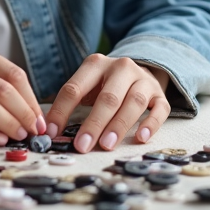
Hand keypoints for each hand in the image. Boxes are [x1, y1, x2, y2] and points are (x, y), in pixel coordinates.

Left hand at [43, 55, 169, 152]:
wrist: (139, 69)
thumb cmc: (105, 84)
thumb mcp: (87, 85)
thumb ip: (72, 103)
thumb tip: (50, 131)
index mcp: (95, 64)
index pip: (74, 88)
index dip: (62, 111)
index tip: (52, 133)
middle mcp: (121, 68)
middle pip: (108, 97)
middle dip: (94, 123)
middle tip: (82, 145)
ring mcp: (143, 80)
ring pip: (133, 102)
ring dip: (119, 125)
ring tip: (106, 145)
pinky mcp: (160, 94)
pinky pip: (160, 109)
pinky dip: (151, 124)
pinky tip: (141, 137)